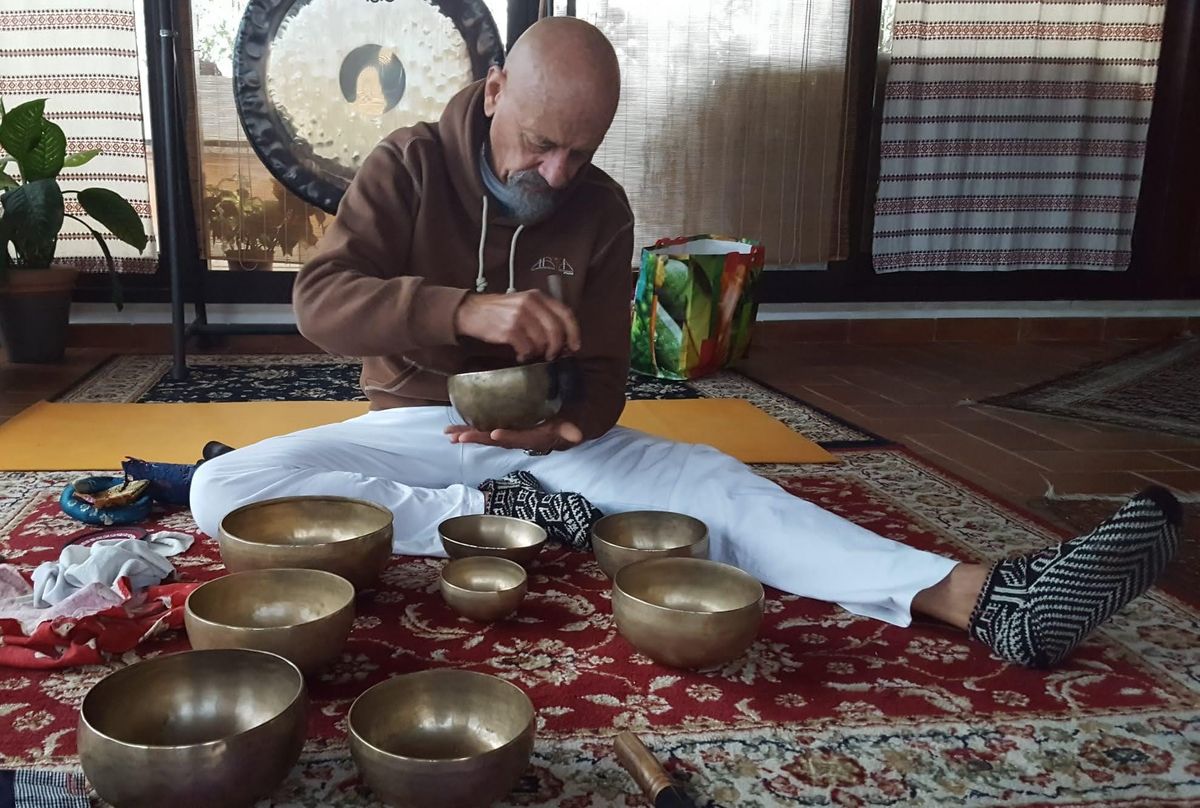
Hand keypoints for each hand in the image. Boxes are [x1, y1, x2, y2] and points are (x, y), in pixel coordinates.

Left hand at [444, 419, 582, 451]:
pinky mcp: (505, 431)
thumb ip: (570, 430)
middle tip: (458, 437)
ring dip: (469, 436)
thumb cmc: (565, 426)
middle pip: (497, 441)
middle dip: (477, 439)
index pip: (521, 439)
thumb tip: (576, 434)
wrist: (562, 433)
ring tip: (450, 435)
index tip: (495, 434)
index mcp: (535, 438)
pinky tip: (456, 430)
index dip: (509, 437)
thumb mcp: (570, 427)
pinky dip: (472, 431)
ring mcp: (510, 437)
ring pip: (488, 437)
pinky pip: (487, 432)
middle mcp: (519, 440)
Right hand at [453, 290, 580, 361]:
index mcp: (538, 296)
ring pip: (542, 341)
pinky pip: (527, 348)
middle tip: (551, 356)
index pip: (565, 313)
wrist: (472, 311)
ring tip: (531, 353)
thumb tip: (562, 339)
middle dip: (557, 347)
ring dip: (539, 352)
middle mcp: (530, 304)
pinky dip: (526, 355)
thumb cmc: (500, 311)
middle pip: (556, 330)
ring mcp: (520, 316)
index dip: (574, 332)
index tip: (574, 346)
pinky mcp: (510, 330)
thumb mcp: (523, 304)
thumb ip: (542, 315)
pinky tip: (520, 355)